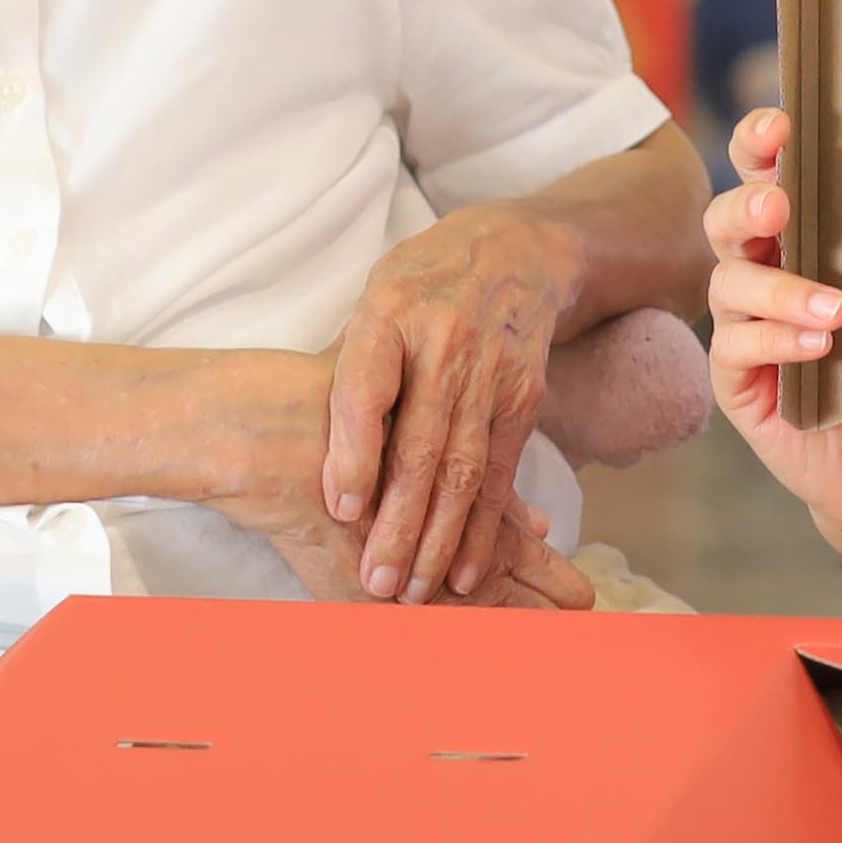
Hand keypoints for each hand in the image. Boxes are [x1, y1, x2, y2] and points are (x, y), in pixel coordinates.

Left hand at [321, 201, 585, 599]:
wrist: (516, 250)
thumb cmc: (421, 283)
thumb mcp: (373, 299)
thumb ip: (349, 368)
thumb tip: (317, 456)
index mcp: (389, 315)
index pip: (366, 390)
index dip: (352, 454)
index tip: (339, 510)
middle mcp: (444, 346)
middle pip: (419, 448)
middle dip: (397, 525)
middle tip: (376, 582)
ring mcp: (490, 375)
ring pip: (462, 472)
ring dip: (437, 540)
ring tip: (412, 592)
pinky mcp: (524, 400)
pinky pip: (499, 475)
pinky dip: (482, 528)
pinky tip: (465, 571)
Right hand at [701, 112, 841, 543]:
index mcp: (808, 245)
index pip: (770, 181)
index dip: (762, 149)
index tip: (779, 128)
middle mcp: (769, 279)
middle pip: (728, 220)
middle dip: (746, 204)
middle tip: (779, 207)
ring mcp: (749, 331)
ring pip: (726, 281)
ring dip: (779, 287)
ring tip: (834, 312)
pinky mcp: (739, 384)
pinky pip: (734, 346)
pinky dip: (775, 339)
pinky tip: (817, 348)